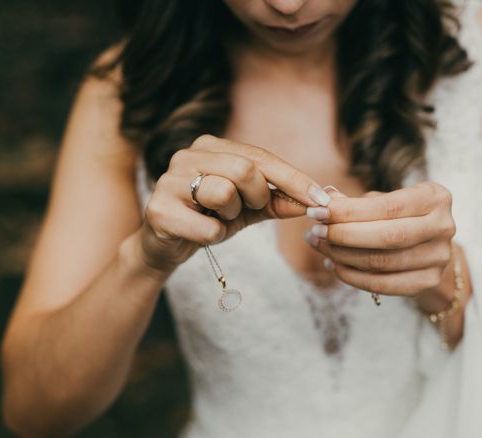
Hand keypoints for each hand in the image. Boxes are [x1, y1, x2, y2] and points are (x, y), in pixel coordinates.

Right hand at [139, 134, 331, 273]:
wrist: (166, 246)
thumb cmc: (210, 219)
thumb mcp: (249, 209)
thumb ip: (279, 201)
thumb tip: (318, 200)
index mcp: (212, 147)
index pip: (262, 157)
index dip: (294, 179)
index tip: (322, 199)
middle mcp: (189, 154)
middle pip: (245, 169)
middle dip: (258, 196)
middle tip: (249, 209)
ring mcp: (169, 179)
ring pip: (224, 192)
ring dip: (231, 216)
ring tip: (217, 218)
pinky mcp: (158, 208)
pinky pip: (207, 226)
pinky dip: (213, 236)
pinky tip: (201, 232)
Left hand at [304, 182, 455, 296]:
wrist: (428, 246)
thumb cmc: (399, 216)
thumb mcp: (382, 202)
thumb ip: (354, 202)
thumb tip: (324, 197)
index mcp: (435, 197)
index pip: (387, 207)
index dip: (349, 211)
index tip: (317, 211)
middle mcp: (443, 226)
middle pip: (387, 236)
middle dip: (344, 235)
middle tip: (315, 232)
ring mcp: (439, 257)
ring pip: (382, 262)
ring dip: (342, 256)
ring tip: (319, 246)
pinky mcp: (429, 281)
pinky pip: (384, 284)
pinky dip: (353, 277)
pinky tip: (333, 266)